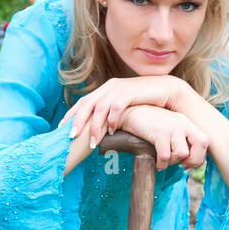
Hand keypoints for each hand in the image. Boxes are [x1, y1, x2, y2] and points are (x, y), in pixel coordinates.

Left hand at [58, 75, 186, 145]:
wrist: (167, 91)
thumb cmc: (144, 102)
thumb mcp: (124, 108)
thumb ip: (110, 115)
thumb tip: (99, 131)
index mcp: (104, 90)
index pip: (83, 102)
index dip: (71, 115)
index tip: (61, 129)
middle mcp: (109, 87)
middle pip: (87, 104)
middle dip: (77, 121)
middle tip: (71, 137)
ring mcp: (119, 88)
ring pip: (100, 107)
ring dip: (95, 126)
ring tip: (92, 142)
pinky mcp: (130, 91)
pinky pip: (116, 106)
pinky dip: (112, 119)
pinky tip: (110, 131)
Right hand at [119, 104, 209, 171]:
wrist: (129, 114)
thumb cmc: (148, 125)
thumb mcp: (168, 129)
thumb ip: (179, 140)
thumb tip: (186, 163)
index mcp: (186, 122)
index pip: (205, 140)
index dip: (199, 157)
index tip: (186, 164)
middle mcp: (182, 122)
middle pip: (202, 144)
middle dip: (193, 160)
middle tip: (181, 166)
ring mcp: (171, 126)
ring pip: (182, 153)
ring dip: (172, 162)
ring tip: (163, 160)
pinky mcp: (159, 132)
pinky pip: (165, 156)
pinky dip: (161, 164)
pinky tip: (156, 162)